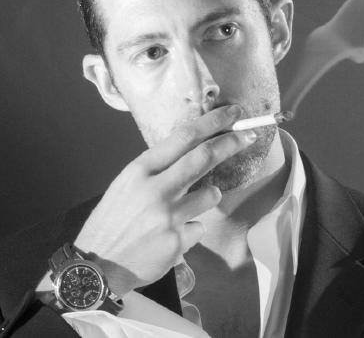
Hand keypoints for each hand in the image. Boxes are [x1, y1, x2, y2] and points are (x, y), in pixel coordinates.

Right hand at [73, 105, 255, 296]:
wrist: (96, 265)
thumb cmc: (113, 219)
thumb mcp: (128, 183)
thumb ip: (159, 168)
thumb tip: (194, 152)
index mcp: (140, 170)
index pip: (183, 137)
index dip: (213, 123)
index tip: (233, 113)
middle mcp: (156, 189)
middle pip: (204, 157)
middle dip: (231, 142)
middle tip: (250, 134)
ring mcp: (168, 216)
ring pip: (211, 195)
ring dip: (206, 197)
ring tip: (180, 210)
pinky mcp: (178, 242)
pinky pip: (200, 227)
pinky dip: (190, 228)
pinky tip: (168, 237)